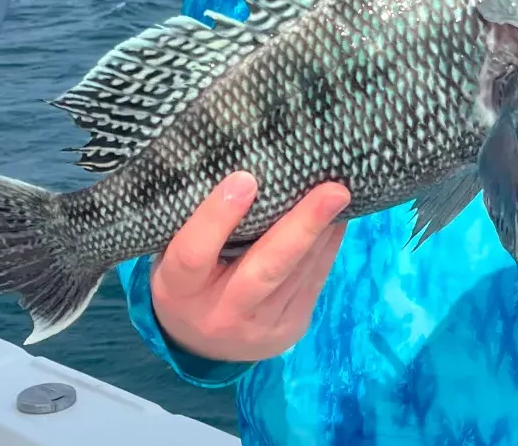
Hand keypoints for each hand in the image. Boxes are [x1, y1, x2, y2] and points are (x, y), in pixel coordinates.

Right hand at [151, 171, 349, 362]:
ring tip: (341, 194)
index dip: (217, 218)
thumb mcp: (175, 256)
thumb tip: (248, 169)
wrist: (203, 348)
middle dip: (303, 227)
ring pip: (299, 273)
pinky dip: (328, 246)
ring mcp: (259, 326)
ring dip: (323, 231)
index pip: (193, 254)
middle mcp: (219, 312)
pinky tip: (338, 219)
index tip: (245, 178)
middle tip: (334, 190)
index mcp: (179, 289)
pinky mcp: (291, 328)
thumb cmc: (189, 280)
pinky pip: (314, 281)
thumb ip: (201, 224)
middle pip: (265, 269)